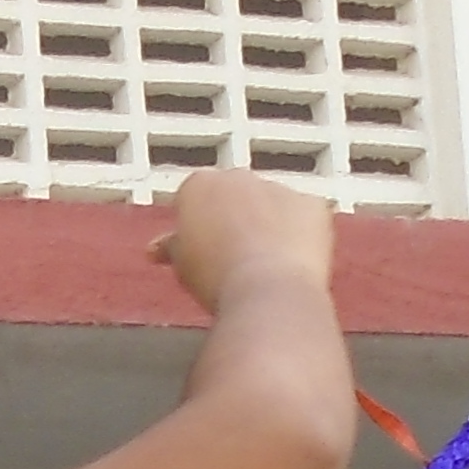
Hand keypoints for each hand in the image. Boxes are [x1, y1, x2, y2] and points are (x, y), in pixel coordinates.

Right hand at [149, 166, 331, 317]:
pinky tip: (293, 261)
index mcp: (200, 184)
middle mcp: (238, 177)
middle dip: (233, 220)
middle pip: (233, 196)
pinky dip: (301, 234)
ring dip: (267, 225)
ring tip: (264, 265)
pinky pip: (304, 217)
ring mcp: (278, 187)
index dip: (196, 227)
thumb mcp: (182, 264)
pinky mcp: (310, 205)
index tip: (201, 252)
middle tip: (231, 259)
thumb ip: (172, 246)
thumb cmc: (217, 279)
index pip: (193, 199)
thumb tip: (158, 248)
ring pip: (271, 205)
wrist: (267, 291)